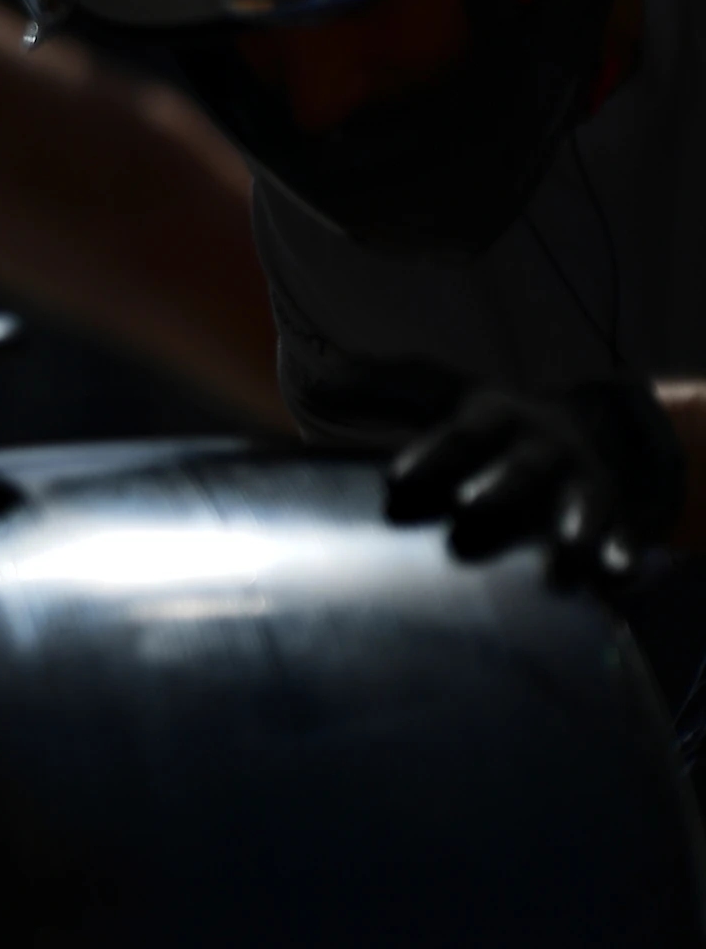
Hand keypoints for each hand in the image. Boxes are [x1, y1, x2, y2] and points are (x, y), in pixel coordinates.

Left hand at [384, 381, 685, 584]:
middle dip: (502, 487)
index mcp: (497, 417)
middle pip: (523, 467)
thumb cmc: (497, 429)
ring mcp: (585, 482)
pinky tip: (619, 572)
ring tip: (559, 559)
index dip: (434, 453)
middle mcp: (543, 447)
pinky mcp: (619, 516)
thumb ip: (386, 392)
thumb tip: (321, 376)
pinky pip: (626, 534)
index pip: (461, 434)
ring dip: (573, 526)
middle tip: (471, 508)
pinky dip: (624, 551)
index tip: (399, 479)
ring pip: (582, 501)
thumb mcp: (448, 400)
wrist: (595, 432)